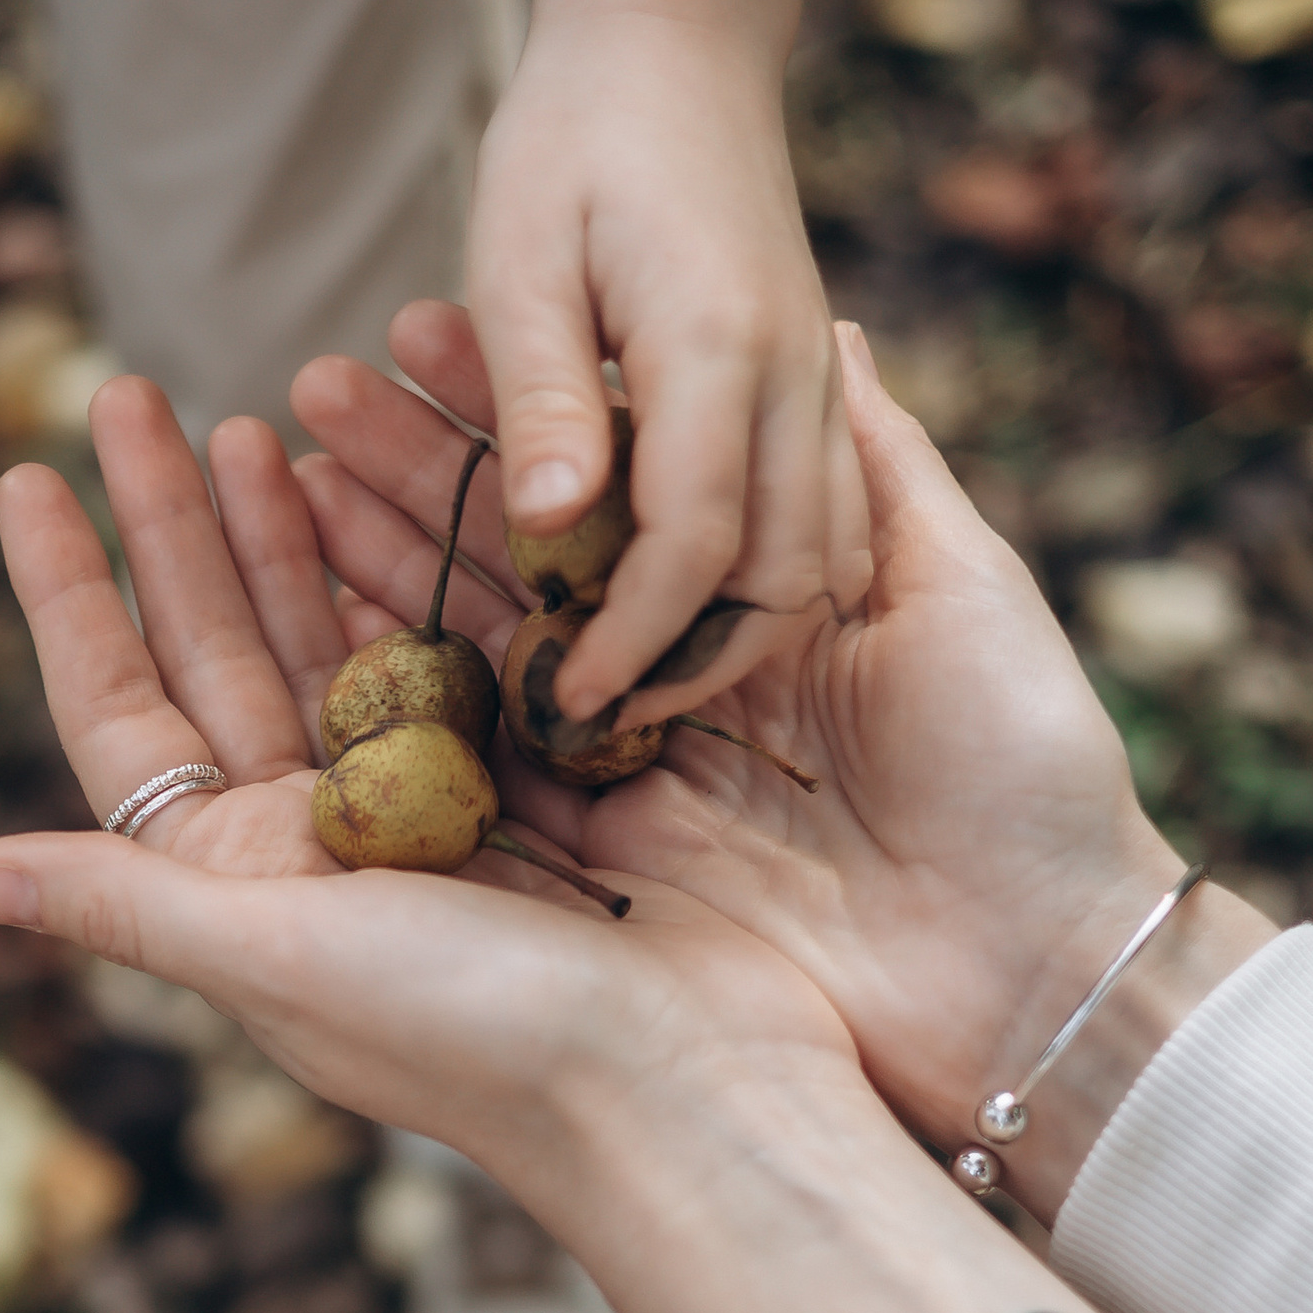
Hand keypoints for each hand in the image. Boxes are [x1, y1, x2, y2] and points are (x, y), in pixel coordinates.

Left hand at [0, 373, 860, 1220]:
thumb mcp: (286, 960)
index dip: (70, 593)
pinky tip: (392, 476)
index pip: (124, 712)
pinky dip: (417, 557)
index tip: (26, 473)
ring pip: (331, 632)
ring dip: (292, 524)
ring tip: (265, 412)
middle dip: (175, 523)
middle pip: (219, 650)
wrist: (692, 1093)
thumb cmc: (482, 1043)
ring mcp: (427, 811)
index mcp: (242, 885)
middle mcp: (318, 846)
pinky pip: (451, 640)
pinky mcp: (534, 784)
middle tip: (138, 392)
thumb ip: (131, 905)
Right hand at [295, 312, 1268, 1178]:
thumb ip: (879, 472)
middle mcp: (673, 699)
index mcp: (751, 619)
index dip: (507, 413)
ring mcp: (626, 793)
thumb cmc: (1029, 776)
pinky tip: (302, 606)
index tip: (413, 334)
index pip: (599, 493)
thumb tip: (835, 333)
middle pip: (511, 568)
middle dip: (402, 481)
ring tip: (274, 465)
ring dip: (368, 564)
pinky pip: (481, 774)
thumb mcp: (963, 595)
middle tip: (307, 391)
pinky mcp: (605, 880)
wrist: (1038, 980)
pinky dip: (392, 692)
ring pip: (473, 657)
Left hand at [468, 0, 868, 722]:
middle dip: (695, 661)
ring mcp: (817, 376)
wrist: (674, 39)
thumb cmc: (571, 137)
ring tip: (639, 675)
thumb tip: (545, 528)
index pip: (693, 541)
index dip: (631, 638)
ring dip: (740, 631)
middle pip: (781, 572)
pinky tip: (691, 606)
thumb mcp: (521, 253)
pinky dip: (770, 577)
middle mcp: (790, 373)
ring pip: (819, 553)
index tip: (563, 699)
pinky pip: (825, 511)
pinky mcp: (815, 377)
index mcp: (713, 346)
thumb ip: (540, 393)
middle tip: (601, 712)